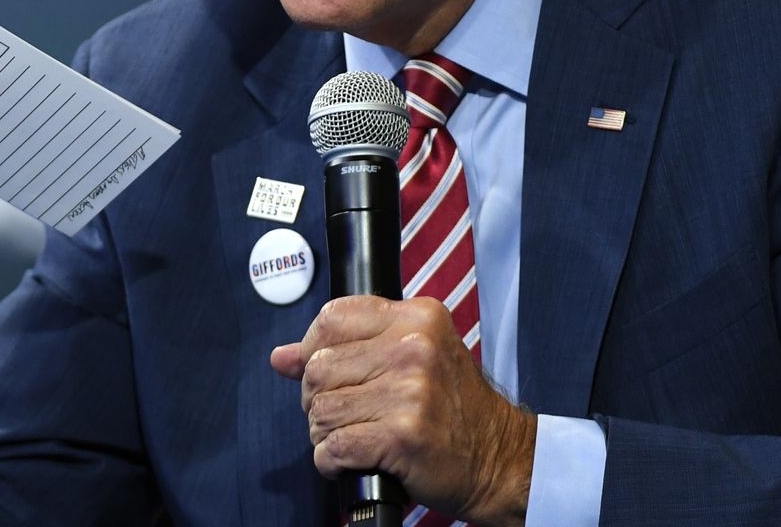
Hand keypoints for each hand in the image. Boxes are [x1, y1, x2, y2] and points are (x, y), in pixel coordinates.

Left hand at [271, 296, 536, 525]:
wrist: (499, 460)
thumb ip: (346, 349)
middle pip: (318, 367)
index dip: (313, 349)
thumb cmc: (453, 411)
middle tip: (348, 414)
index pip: (332, 317)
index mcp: (416, 318)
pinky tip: (354, 461)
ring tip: (356, 438)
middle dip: (319, 399)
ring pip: (321, 409)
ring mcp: (410, 391)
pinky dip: (333, 462)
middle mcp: (414, 347)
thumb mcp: (411, 359)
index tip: (327, 373)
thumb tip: (281, 357)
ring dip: (326, 434)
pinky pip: (334, 447)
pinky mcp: (403, 435)